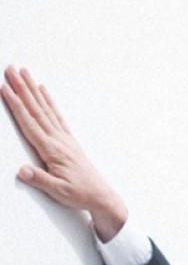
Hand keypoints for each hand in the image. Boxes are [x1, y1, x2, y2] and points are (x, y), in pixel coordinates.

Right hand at [2, 65, 127, 239]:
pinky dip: (48, 101)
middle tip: (10, 69)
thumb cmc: (80, 193)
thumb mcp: (58, 191)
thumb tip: (22, 171)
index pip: (29, 123)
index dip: (16, 105)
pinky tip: (44, 90)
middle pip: (36, 109)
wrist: (100, 195)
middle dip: (22, 88)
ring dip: (33, 89)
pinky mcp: (68, 139)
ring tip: (24, 72)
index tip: (5, 88)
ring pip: (45, 108)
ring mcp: (64, 137)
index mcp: (52, 150)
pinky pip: (56, 115)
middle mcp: (58, 139)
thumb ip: (39, 180)